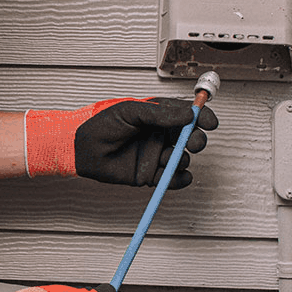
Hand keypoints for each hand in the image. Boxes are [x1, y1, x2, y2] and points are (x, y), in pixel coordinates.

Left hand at [24, 97, 215, 185]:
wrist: (82, 150)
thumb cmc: (101, 125)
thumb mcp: (131, 111)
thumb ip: (160, 114)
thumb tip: (188, 114)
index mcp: (157, 116)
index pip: (186, 114)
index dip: (201, 117)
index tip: (209, 121)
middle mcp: (159, 135)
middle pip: (189, 137)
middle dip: (196, 139)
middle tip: (194, 141)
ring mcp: (156, 155)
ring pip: (182, 158)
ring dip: (181, 158)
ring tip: (168, 157)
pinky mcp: (150, 175)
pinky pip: (172, 180)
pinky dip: (179, 180)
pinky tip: (176, 176)